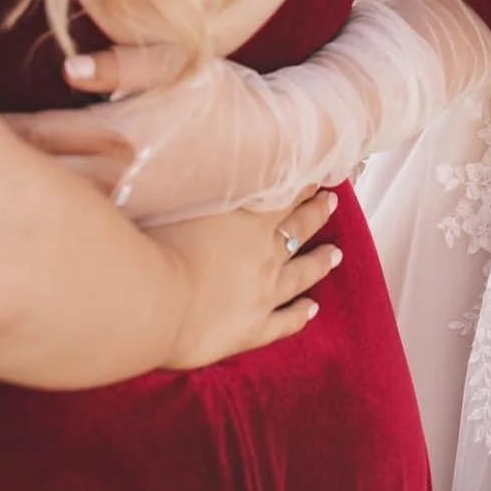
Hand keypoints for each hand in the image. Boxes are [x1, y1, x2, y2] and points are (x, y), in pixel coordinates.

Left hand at [10, 41, 207, 203]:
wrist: (269, 148)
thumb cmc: (223, 98)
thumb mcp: (182, 65)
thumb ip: (123, 64)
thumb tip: (69, 69)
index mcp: (119, 132)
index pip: (40, 134)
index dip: (7, 131)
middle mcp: (116, 175)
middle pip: (40, 176)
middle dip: (11, 165)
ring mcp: (125, 205)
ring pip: (59, 204)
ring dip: (33, 190)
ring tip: (12, 178)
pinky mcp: (137, 221)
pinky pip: (85, 220)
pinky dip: (61, 210)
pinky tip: (51, 199)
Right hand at [157, 186, 340, 368]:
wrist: (154, 304)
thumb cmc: (155, 244)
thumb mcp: (177, 199)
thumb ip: (193, 182)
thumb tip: (197, 159)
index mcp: (247, 221)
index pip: (284, 196)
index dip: (301, 184)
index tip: (317, 174)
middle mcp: (263, 254)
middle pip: (298, 228)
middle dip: (316, 213)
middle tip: (331, 201)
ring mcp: (262, 294)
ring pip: (301, 274)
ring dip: (320, 262)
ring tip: (335, 253)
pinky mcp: (250, 330)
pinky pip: (283, 322)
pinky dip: (299, 315)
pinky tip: (312, 310)